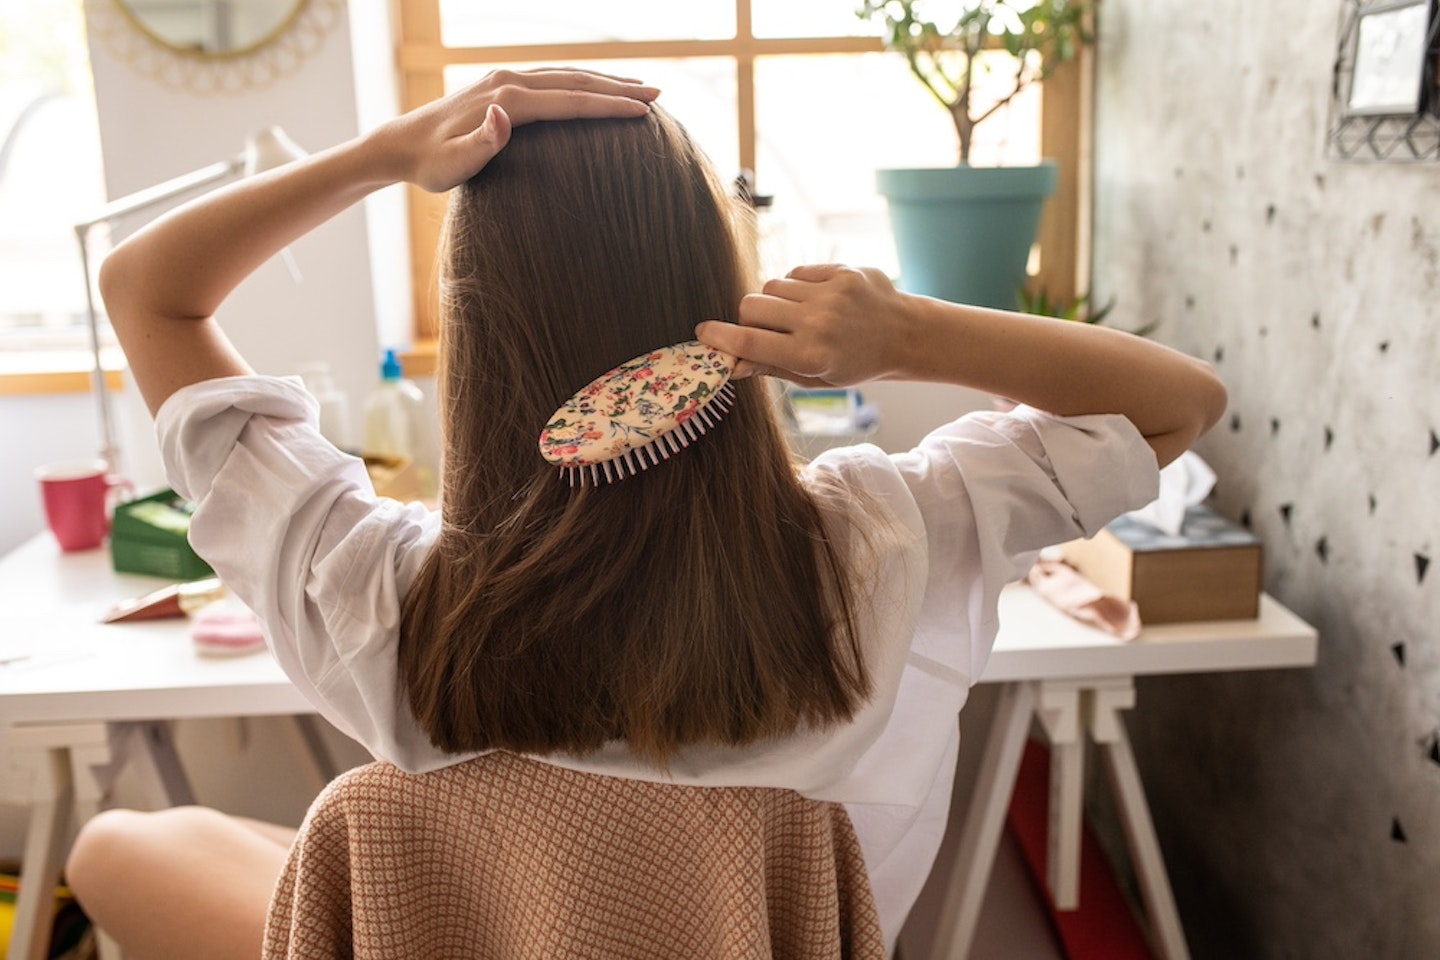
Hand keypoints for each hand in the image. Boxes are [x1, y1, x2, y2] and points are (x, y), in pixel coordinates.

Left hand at [374, 68, 658, 192]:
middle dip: (618, 88)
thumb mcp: (452, 165)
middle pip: (575, 81)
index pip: (569, 101)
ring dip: (605, 81)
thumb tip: (502, 115)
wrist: (401, 145)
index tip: (643, 112)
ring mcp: (505, 80)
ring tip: (639, 89)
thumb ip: (480, 142)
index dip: (608, 107)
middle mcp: (509, 81)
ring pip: (566, 75)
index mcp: (506, 100)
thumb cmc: (429, 165)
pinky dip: (581, 82)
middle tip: (659, 95)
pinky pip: (552, 79)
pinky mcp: (502, 86)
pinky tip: (595, 89)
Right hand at [696, 264, 915, 386]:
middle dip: (746, 317)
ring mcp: (830, 293)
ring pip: (770, 287)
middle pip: (750, 306)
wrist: (905, 334)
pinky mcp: (839, 271)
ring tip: (795, 316)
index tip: (703, 334)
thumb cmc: (856, 363)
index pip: (749, 342)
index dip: (720, 337)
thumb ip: (771, 367)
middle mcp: (818, 322)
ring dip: (773, 302)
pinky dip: (795, 287)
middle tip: (762, 328)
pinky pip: (794, 273)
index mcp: (810, 355)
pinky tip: (814, 300)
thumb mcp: (815, 378)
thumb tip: (730, 364)